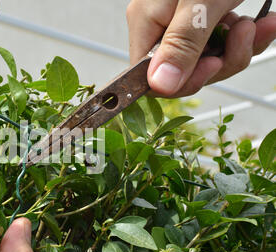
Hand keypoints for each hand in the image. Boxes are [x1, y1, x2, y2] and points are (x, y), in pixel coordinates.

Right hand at [126, 0, 275, 96]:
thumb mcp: (202, 3)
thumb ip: (181, 44)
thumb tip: (161, 85)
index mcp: (146, 21)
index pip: (149, 75)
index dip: (180, 81)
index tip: (211, 66)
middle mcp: (161, 26)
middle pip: (182, 72)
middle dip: (220, 63)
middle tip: (244, 38)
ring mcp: (184, 25)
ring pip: (205, 62)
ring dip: (239, 50)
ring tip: (257, 26)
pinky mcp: (206, 22)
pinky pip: (221, 46)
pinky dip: (246, 39)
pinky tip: (264, 23)